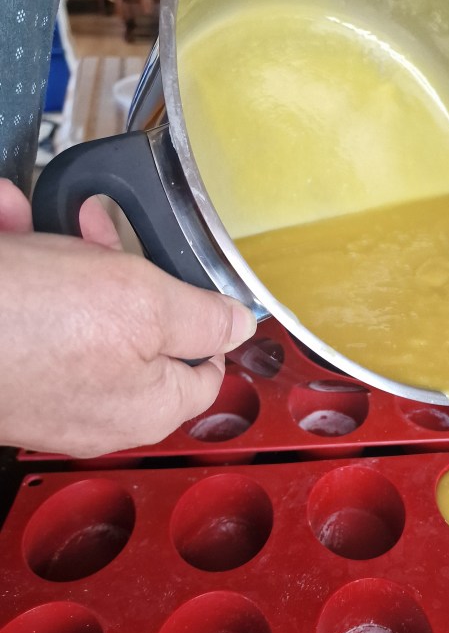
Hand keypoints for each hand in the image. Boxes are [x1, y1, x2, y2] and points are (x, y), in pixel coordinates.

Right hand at [0, 180, 256, 457]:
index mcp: (150, 404)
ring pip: (74, 309)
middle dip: (118, 266)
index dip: (201, 315)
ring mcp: (48, 389)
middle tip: (99, 232)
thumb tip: (241, 325)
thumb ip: (203, 316)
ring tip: (30, 224)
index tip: (182, 276)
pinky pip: (26, 306)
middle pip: (138, 329)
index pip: (206, 368)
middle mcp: (101, 408)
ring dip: (59, 254)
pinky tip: (6, 225)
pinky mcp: (6, 367)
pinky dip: (20, 262)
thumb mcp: (145, 304)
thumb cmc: (25, 323)